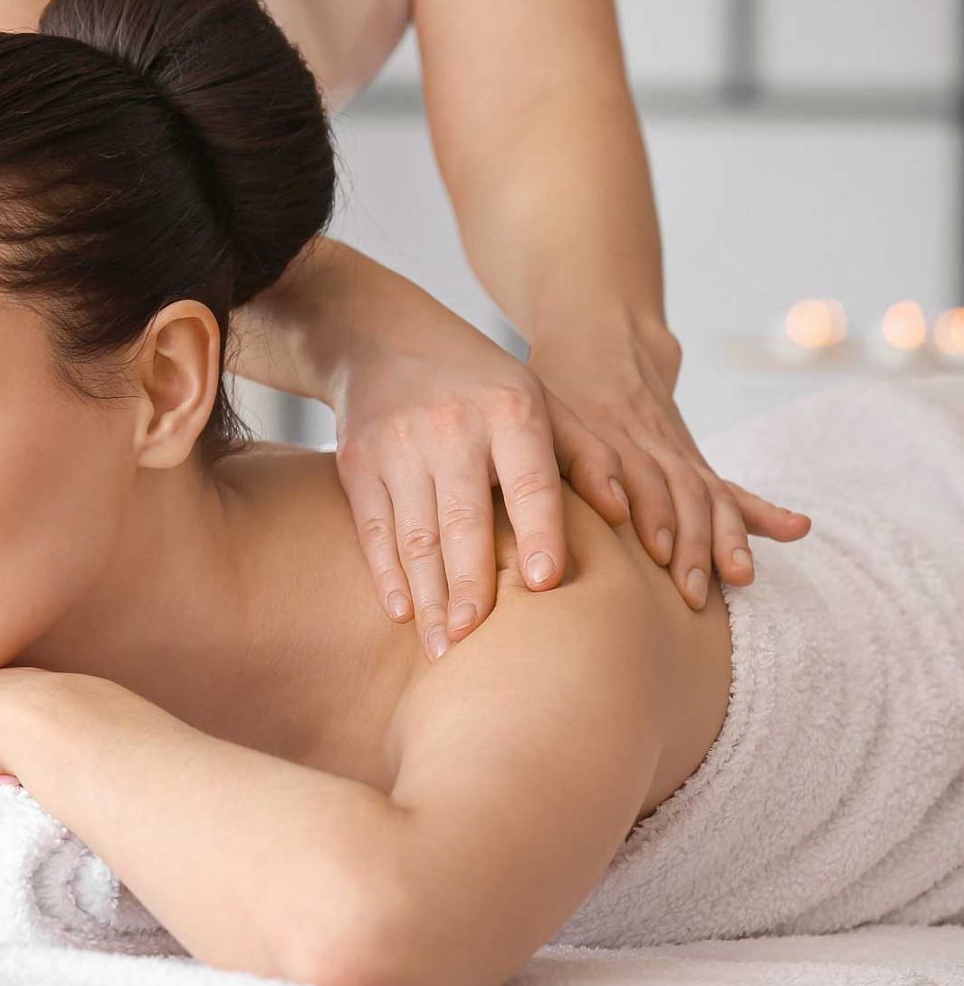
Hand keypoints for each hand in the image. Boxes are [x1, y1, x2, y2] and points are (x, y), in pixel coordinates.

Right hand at [330, 291, 590, 661]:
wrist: (381, 338)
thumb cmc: (480, 384)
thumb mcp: (542, 400)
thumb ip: (589, 454)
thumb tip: (627, 515)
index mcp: (511, 411)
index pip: (530, 481)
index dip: (539, 532)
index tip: (546, 583)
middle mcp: (452, 428)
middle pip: (464, 521)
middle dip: (471, 586)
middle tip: (479, 644)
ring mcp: (399, 446)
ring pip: (415, 536)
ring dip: (429, 597)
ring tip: (444, 647)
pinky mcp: (358, 463)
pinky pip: (374, 530)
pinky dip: (387, 575)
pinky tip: (402, 612)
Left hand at [529, 327, 810, 609]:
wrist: (601, 333)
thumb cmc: (551, 387)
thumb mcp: (535, 409)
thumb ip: (527, 452)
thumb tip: (490, 508)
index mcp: (604, 432)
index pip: (633, 473)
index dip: (648, 510)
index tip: (655, 550)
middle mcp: (647, 443)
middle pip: (676, 493)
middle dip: (688, 543)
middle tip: (689, 591)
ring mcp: (675, 450)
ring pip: (707, 493)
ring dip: (725, 537)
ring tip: (740, 576)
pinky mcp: (691, 458)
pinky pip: (729, 487)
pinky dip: (762, 512)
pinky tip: (796, 530)